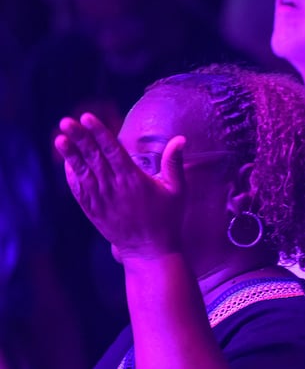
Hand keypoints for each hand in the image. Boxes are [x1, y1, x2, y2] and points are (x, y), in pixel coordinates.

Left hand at [53, 113, 185, 259]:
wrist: (149, 250)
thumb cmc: (167, 219)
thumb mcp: (177, 190)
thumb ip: (174, 163)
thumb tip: (180, 139)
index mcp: (134, 179)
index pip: (113, 150)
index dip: (99, 133)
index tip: (87, 118)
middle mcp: (114, 187)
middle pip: (93, 157)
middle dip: (79, 137)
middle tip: (66, 121)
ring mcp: (100, 199)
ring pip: (82, 171)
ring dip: (70, 154)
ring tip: (60, 138)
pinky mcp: (93, 210)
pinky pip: (78, 189)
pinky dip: (72, 175)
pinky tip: (67, 162)